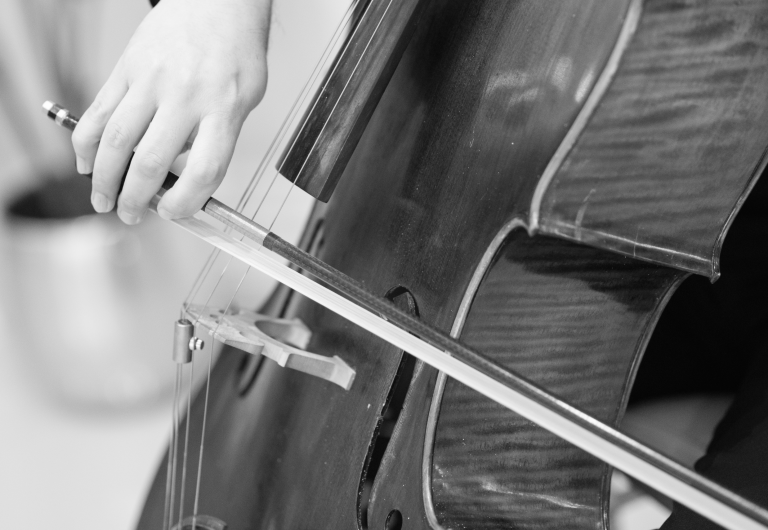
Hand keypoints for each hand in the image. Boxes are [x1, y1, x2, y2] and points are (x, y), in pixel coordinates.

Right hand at [72, 0, 270, 223]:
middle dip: (135, 198)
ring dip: (104, 179)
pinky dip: (85, 143)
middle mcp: (186, 95)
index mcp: (224, 108)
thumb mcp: (245, 99)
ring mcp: (151, 81)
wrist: (216, 1)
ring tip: (103, 200)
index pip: (205, 169)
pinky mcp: (125, 68)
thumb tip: (184, 176)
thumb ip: (218, 137)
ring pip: (116, 141)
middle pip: (152, 161)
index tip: (174, 212)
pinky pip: (98, 111)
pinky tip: (85, 163)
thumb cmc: (234, 51)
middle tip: (130, 214)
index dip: (186, 202)